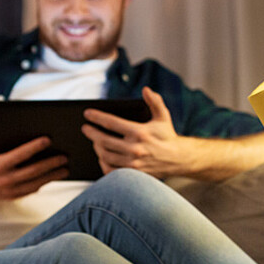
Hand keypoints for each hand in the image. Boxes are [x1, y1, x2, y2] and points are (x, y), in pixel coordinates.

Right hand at [0, 115, 69, 200]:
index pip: (21, 155)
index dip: (35, 147)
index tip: (48, 140)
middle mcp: (5, 179)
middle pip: (34, 172)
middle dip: (51, 164)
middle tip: (65, 157)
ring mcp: (9, 190)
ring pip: (36, 184)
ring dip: (51, 177)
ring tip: (65, 169)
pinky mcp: (11, 197)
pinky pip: (30, 191)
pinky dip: (42, 184)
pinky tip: (51, 177)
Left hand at [82, 87, 198, 177]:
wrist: (178, 159)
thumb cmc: (167, 136)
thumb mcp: (163, 116)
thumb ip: (155, 102)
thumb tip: (146, 89)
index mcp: (139, 132)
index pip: (111, 123)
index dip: (97, 117)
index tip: (87, 114)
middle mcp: (134, 148)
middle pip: (104, 140)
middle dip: (91, 133)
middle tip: (85, 129)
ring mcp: (132, 163)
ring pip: (105, 156)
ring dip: (96, 148)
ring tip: (94, 141)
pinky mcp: (133, 174)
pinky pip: (111, 170)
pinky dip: (103, 163)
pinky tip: (101, 157)